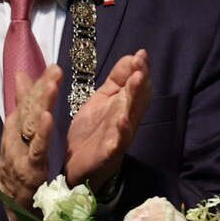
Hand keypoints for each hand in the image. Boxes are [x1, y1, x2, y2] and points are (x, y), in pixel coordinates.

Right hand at [0, 65, 62, 217]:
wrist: (13, 202)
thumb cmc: (18, 163)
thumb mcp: (19, 131)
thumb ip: (22, 102)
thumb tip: (20, 74)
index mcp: (16, 124)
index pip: (28, 100)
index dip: (40, 83)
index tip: (54, 67)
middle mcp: (15, 134)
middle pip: (29, 108)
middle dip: (42, 88)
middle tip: (56, 70)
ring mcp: (21, 150)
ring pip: (31, 124)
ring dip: (41, 104)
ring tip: (52, 86)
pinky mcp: (30, 168)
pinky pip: (36, 148)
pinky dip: (40, 133)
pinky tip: (48, 118)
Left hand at [65, 49, 150, 191]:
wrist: (77, 166)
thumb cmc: (93, 131)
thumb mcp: (103, 100)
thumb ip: (116, 80)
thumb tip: (133, 57)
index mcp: (124, 107)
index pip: (136, 87)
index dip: (140, 71)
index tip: (141, 55)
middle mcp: (126, 120)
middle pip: (137, 100)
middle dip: (140, 83)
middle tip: (141, 67)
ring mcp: (119, 138)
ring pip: (130, 117)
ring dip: (134, 101)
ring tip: (136, 83)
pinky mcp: (108, 154)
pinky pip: (116, 144)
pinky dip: (120, 133)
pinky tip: (122, 121)